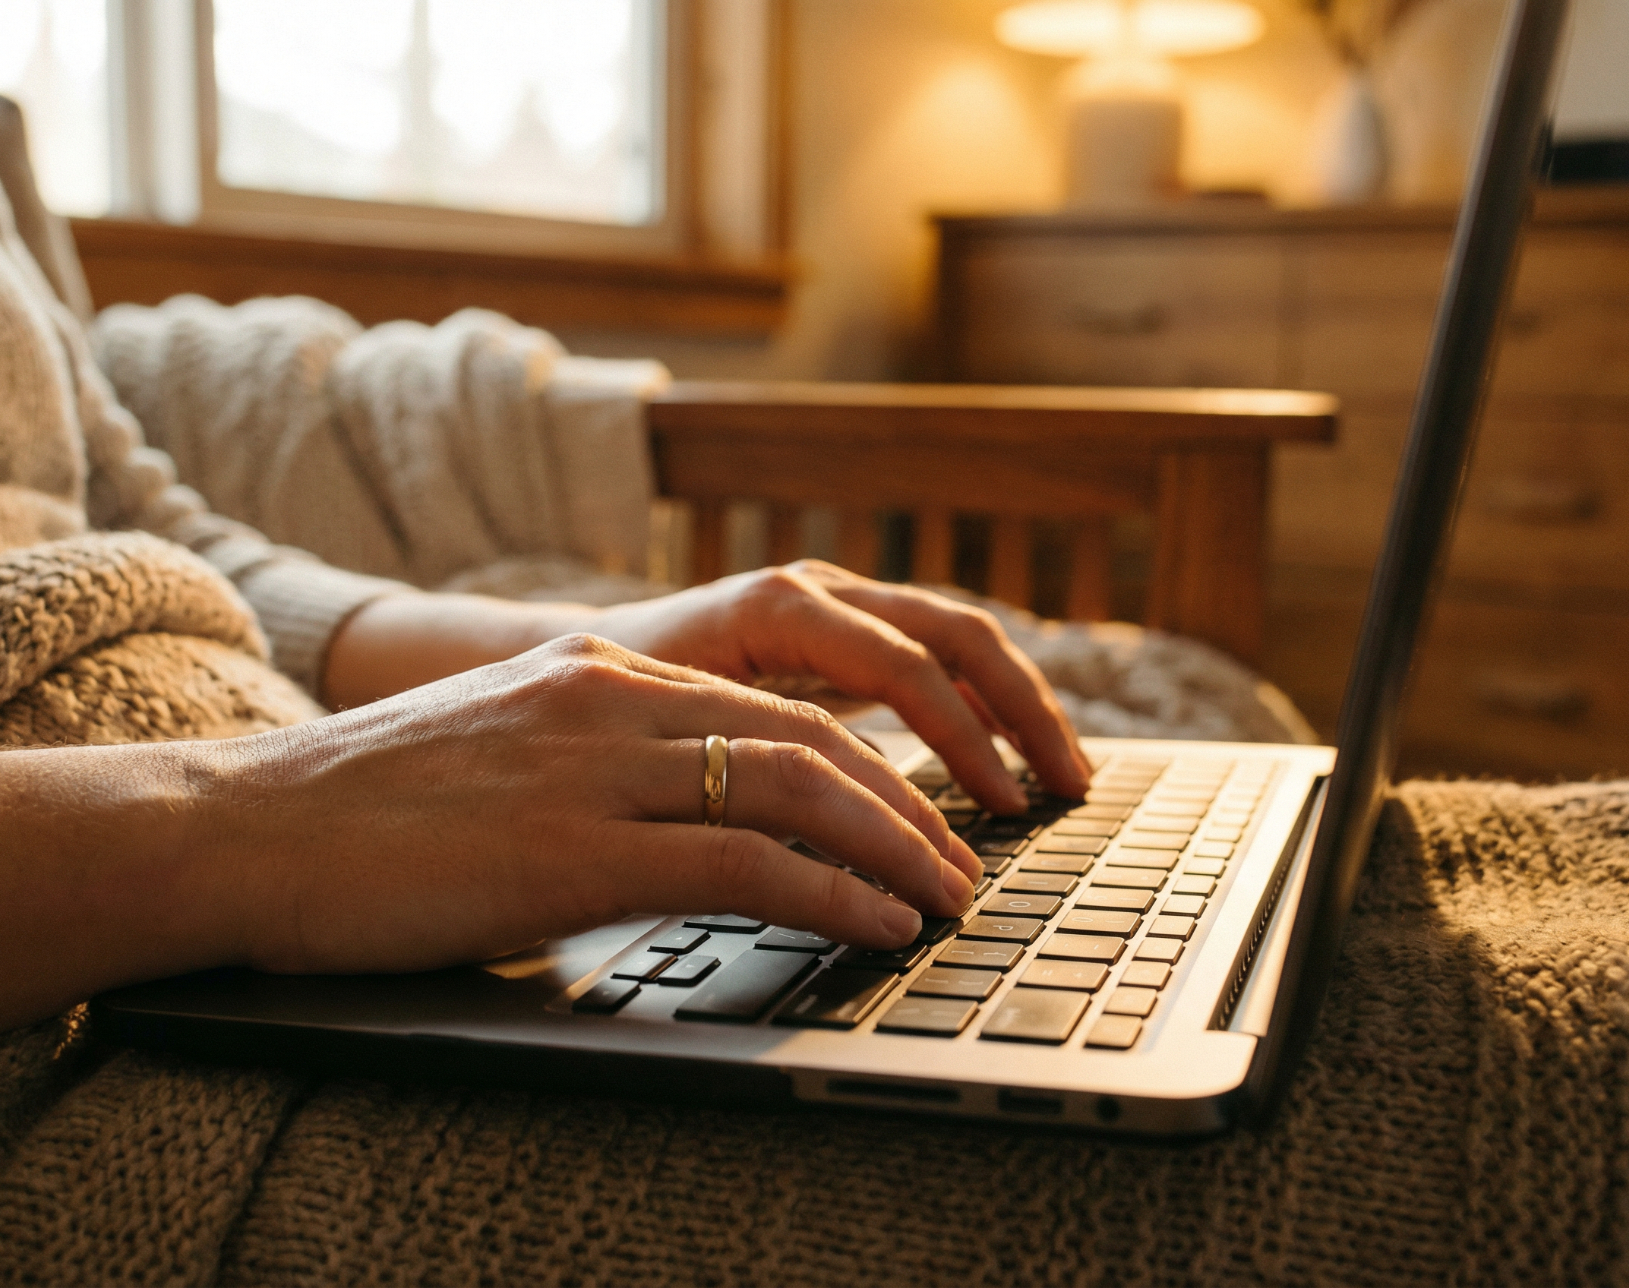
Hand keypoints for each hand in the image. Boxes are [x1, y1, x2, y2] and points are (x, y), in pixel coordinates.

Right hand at [220, 633, 983, 973]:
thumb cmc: (356, 816)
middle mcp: (608, 697)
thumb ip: (592, 772)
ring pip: (795, 785)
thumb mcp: (498, 759)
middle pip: (806, 736)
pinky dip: (833, 892)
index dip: (862, 763)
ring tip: (947, 900)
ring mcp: (593, 765)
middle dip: (906, 804)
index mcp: (593, 669)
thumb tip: (675, 831)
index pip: (767, 706)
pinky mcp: (572, 847)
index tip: (914, 815)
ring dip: (894, 847)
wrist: (239, 827)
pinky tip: (877, 926)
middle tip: (961, 863)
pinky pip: (743, 861)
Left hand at [588, 561, 1091, 811]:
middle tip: (1069, 788)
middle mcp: (815, 590)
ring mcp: (830, 603)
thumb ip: (760, 761)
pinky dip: (976, 703)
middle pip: (955, 634)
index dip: (964, 740)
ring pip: (954, 638)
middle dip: (1022, 711)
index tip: (1003, 808)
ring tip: (1062, 775)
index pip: (907, 666)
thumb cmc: (604, 714)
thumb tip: (843, 833)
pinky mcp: (834, 632)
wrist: (560, 664)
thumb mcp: (676, 734)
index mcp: (780, 606)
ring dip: (1014, 704)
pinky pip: (928, 656)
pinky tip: (1004, 757)